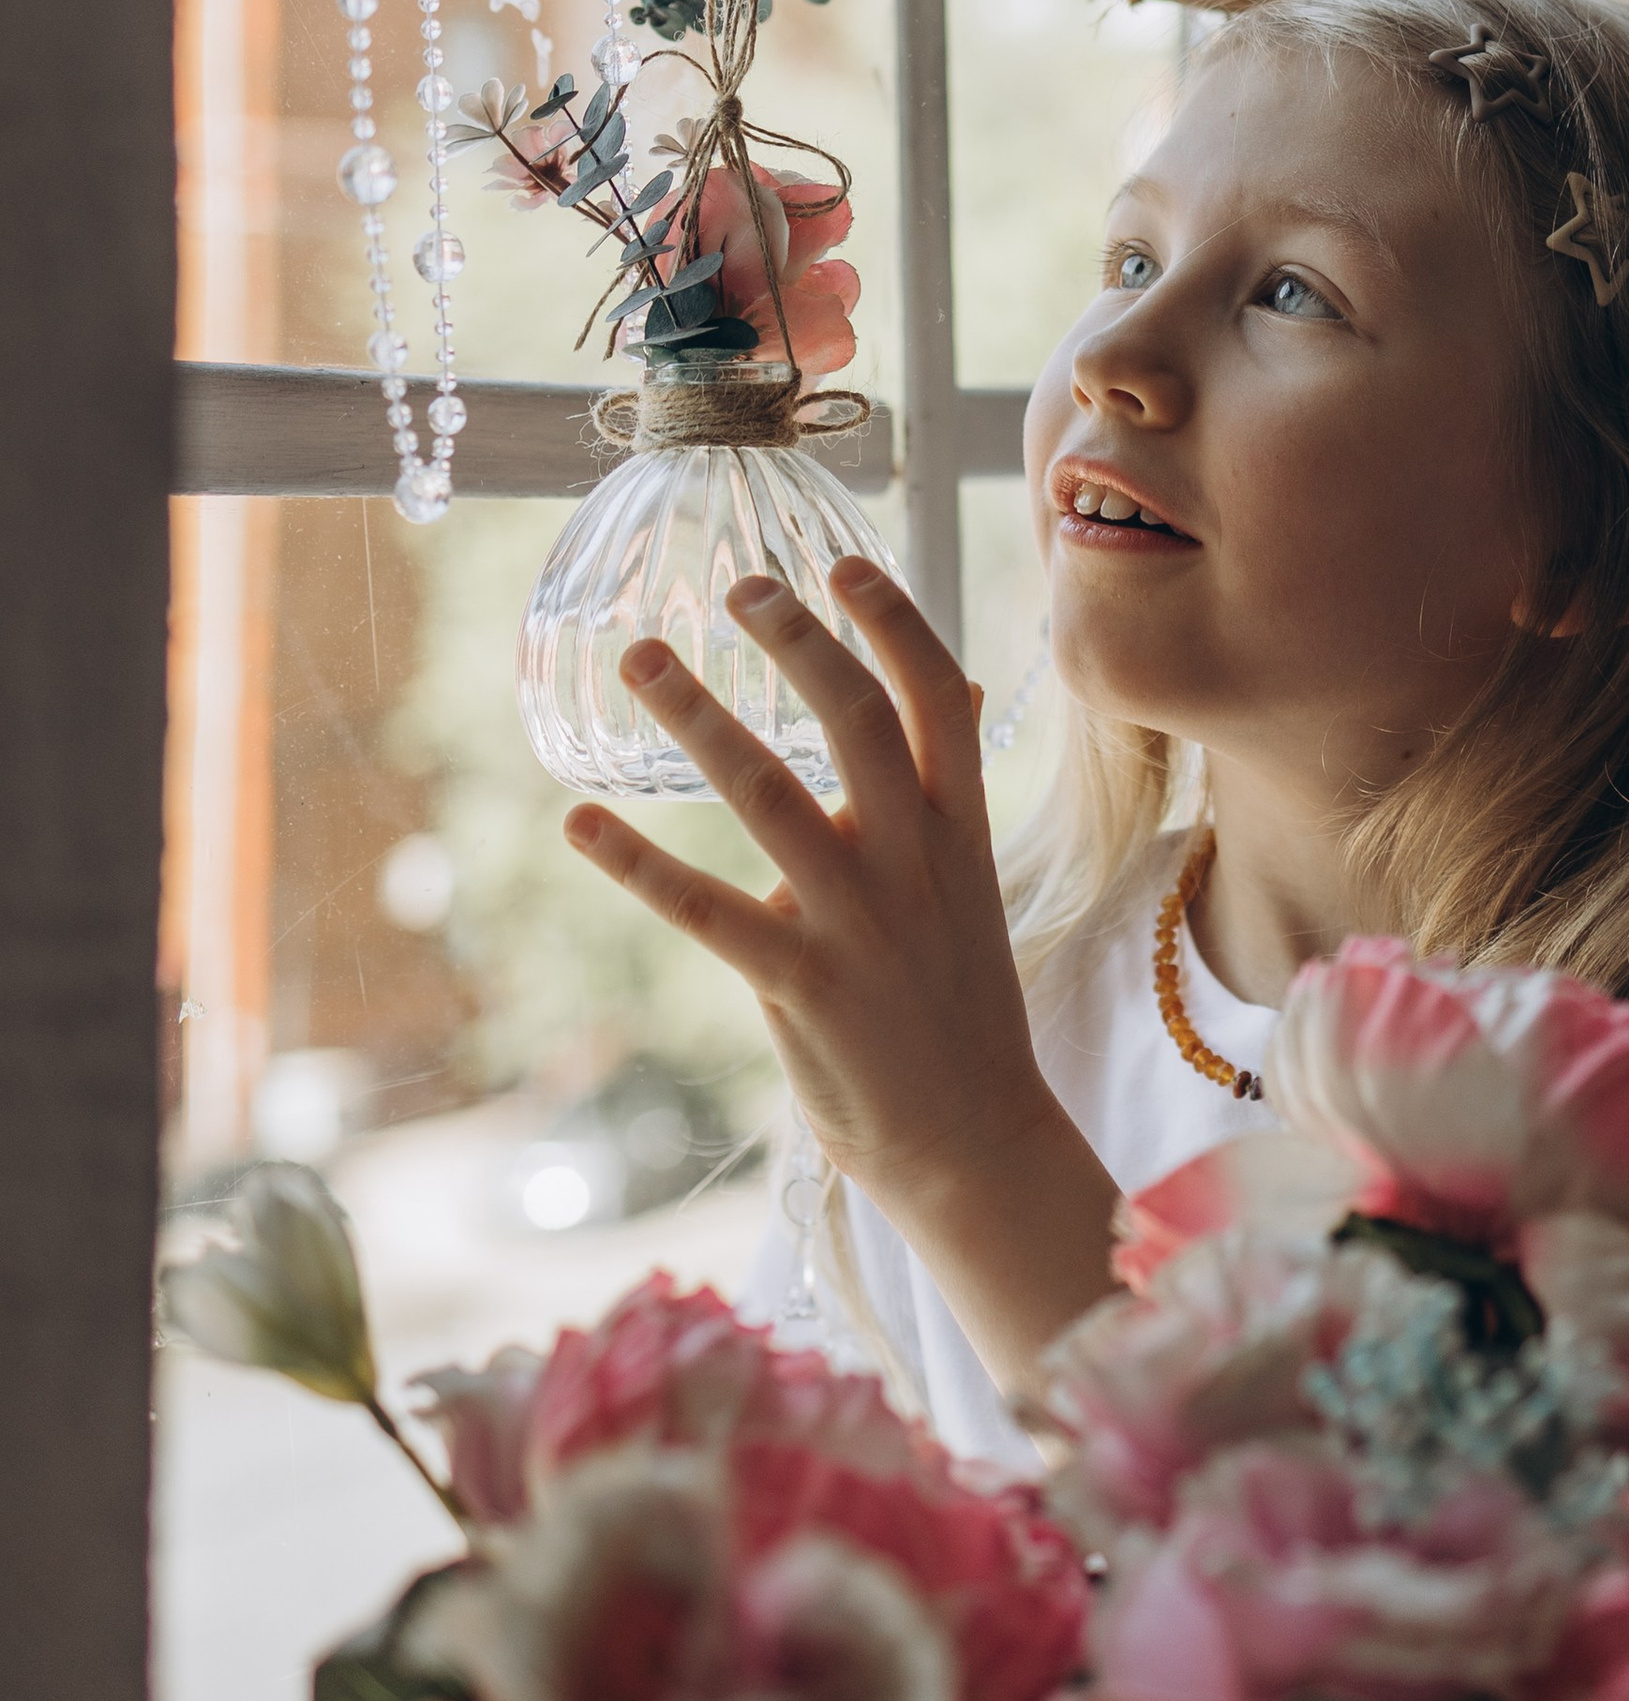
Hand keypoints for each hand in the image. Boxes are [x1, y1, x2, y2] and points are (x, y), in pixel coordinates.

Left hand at [563, 556, 1119, 1385]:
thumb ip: (951, 786)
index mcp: (960, 830)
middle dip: (797, 641)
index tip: (840, 560)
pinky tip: (580, 820)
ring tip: (642, 657)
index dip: (889, 621)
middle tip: (738, 587)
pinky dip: (635, 861)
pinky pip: (704, 910)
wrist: (975, 1140)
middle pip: (858, 720)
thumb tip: (954, 686)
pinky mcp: (801, 987)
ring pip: (770, 795)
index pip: (933, 697)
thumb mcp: (973, 881)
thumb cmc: (958, 1004)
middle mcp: (914, 862)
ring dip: (697, 717)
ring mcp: (859, 923)